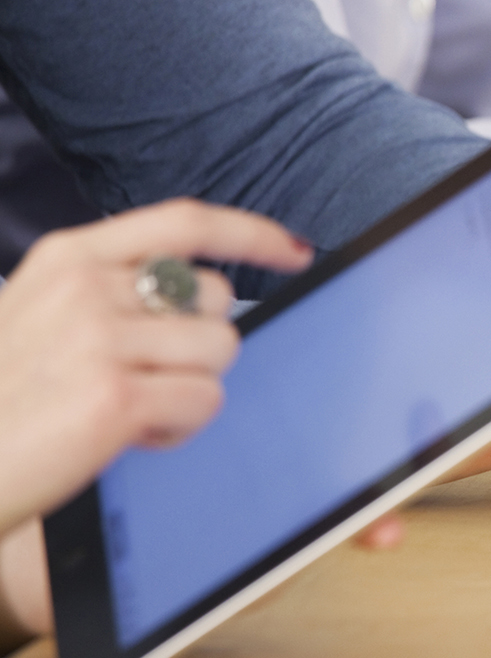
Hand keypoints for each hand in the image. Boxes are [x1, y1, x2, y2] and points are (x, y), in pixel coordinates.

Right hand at [0, 200, 312, 537]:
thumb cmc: (1, 398)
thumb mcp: (40, 318)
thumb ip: (110, 294)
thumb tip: (200, 296)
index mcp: (67, 258)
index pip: (184, 222)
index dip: (251, 233)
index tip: (294, 250)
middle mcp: (85, 288)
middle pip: (215, 299)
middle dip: (199, 345)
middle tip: (143, 379)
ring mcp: (99, 339)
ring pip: (219, 351)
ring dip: (188, 388)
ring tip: (127, 409)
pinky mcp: (115, 396)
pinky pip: (205, 400)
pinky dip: (179, 426)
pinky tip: (128, 435)